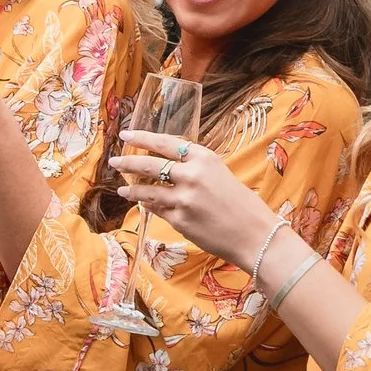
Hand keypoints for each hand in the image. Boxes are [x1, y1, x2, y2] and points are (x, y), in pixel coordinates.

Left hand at [109, 127, 272, 269]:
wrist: (255, 235)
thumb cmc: (242, 205)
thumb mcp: (220, 174)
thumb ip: (195, 167)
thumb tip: (167, 166)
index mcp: (204, 158)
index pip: (165, 143)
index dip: (142, 137)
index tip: (126, 135)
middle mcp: (192, 175)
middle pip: (150, 164)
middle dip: (128, 161)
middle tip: (114, 161)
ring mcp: (183, 199)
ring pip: (147, 190)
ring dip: (132, 189)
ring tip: (122, 188)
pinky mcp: (179, 220)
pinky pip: (157, 210)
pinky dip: (149, 206)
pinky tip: (144, 205)